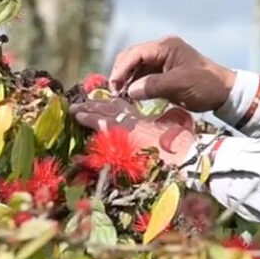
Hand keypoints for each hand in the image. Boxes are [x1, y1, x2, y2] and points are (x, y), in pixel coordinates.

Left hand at [71, 98, 197, 166]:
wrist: (184, 156)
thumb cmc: (184, 146)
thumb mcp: (180, 128)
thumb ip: (171, 119)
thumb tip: (170, 114)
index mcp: (145, 120)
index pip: (123, 108)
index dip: (109, 104)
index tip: (98, 102)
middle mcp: (133, 122)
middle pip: (110, 110)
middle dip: (94, 107)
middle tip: (79, 106)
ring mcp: (126, 131)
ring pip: (102, 117)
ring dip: (88, 112)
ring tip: (75, 110)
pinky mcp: (120, 139)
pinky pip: (100, 127)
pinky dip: (89, 121)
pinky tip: (79, 118)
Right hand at [109, 36, 234, 111]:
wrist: (225, 93)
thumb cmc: (205, 84)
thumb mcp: (179, 84)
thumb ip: (153, 85)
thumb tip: (130, 91)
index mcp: (166, 46)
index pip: (136, 53)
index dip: (121, 68)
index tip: (113, 85)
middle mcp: (162, 51)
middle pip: (132, 59)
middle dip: (121, 74)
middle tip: (114, 93)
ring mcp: (162, 62)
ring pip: (136, 69)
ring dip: (127, 82)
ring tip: (121, 98)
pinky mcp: (164, 74)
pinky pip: (143, 78)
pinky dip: (136, 87)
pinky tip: (131, 98)